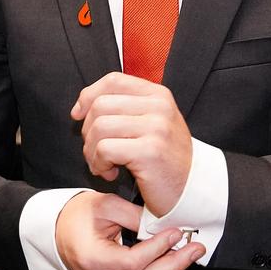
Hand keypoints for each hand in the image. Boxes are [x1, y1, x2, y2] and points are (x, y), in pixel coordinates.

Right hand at [55, 191, 203, 269]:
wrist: (54, 228)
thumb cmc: (76, 214)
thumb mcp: (104, 205)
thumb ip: (134, 216)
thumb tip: (163, 225)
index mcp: (92, 258)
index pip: (133, 261)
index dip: (158, 248)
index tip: (177, 233)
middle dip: (173, 265)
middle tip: (196, 249)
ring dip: (169, 268)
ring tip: (190, 252)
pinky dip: (156, 269)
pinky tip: (172, 256)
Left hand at [71, 72, 191, 214]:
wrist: (192, 189)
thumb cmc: (165, 160)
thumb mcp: (151, 124)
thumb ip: (125, 108)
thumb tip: (82, 105)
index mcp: (158, 95)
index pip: (113, 80)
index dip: (88, 95)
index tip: (78, 115)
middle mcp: (159, 106)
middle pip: (100, 105)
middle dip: (88, 132)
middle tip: (97, 152)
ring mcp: (156, 127)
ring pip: (99, 127)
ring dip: (92, 152)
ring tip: (103, 165)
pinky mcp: (150, 151)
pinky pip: (105, 150)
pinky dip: (99, 164)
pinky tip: (112, 173)